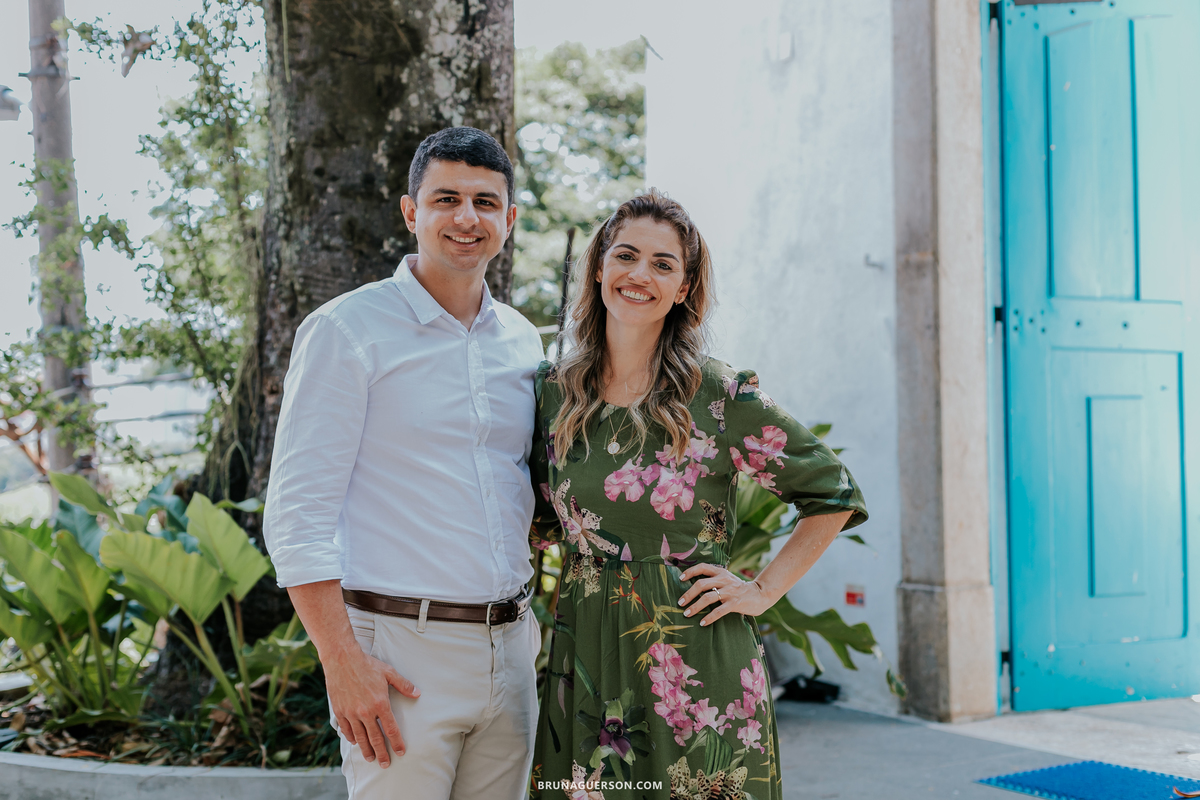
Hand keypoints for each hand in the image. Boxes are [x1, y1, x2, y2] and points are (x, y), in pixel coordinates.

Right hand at [325, 645, 419, 767]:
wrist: (342, 659)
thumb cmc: (367, 665)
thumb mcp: (389, 672)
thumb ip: (404, 685)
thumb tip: (417, 694)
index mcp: (380, 703)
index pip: (391, 729)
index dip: (396, 742)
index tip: (400, 752)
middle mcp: (365, 711)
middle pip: (375, 738)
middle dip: (381, 753)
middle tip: (385, 764)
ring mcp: (351, 712)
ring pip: (360, 737)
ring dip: (366, 749)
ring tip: (370, 758)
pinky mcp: (340, 711)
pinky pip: (346, 729)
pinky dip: (351, 737)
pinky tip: (355, 742)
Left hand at [678, 563, 774, 626]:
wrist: (760, 594)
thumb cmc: (738, 588)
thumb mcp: (726, 579)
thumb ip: (713, 580)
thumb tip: (693, 587)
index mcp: (721, 572)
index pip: (702, 567)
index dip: (690, 572)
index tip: (680, 579)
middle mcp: (724, 579)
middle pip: (701, 584)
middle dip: (688, 594)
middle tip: (680, 603)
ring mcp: (730, 591)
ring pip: (708, 598)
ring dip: (695, 607)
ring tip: (686, 614)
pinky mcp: (735, 603)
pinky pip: (719, 611)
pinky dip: (709, 617)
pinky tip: (702, 623)